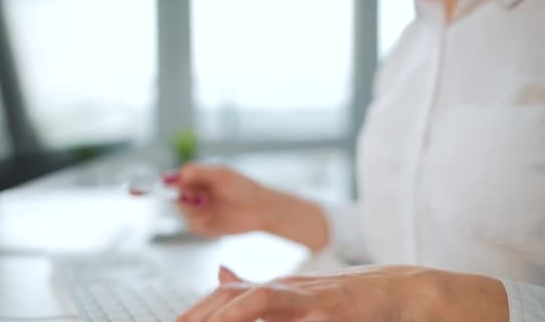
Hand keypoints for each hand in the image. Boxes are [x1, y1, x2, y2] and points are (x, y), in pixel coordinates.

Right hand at [164, 163, 328, 249]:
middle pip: (174, 197)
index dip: (164, 183)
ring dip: (196, 211)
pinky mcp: (204, 227)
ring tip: (214, 206)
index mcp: (197, 179)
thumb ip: (198, 172)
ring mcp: (199, 212)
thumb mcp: (221, 175)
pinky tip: (218, 219)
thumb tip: (177, 173)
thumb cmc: (245, 188)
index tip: (159, 185)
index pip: (173, 180)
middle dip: (185, 198)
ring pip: (184, 213)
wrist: (262, 210)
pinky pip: (193, 226)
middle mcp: (195, 195)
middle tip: (200, 198)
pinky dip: (202, 223)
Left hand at [178, 265, 508, 321]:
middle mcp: (287, 288)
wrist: (396, 292)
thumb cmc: (345, 301)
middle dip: (203, 315)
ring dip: (230, 314)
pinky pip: (298, 312)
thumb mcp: (296, 296)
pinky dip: (276, 319)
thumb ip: (257, 290)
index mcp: (276, 287)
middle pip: (233, 296)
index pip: (224, 295)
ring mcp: (308, 296)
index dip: (196, 310)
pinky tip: (252, 316)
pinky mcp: (333, 306)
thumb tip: (221, 275)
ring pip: (259, 300)